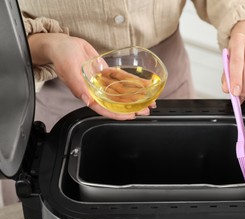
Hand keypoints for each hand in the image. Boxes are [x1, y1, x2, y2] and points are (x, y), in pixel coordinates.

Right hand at [28, 33, 152, 118]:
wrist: (62, 43)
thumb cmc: (61, 56)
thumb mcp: (69, 71)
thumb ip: (77, 87)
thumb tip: (87, 100)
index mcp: (86, 93)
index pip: (104, 108)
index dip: (118, 113)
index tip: (131, 116)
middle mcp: (96, 90)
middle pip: (116, 102)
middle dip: (132, 106)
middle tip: (147, 109)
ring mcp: (102, 82)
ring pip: (121, 92)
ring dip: (135, 96)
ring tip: (149, 100)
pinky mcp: (105, 72)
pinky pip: (121, 79)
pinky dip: (132, 82)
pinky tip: (143, 84)